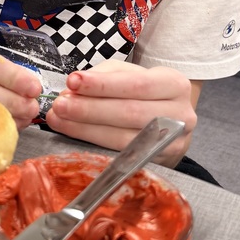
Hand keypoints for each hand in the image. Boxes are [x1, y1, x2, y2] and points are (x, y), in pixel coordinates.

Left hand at [45, 60, 197, 165]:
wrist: (170, 124)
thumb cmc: (143, 94)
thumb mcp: (129, 75)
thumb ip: (102, 77)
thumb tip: (71, 89)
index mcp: (174, 84)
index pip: (137, 84)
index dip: (102, 84)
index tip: (72, 81)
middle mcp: (180, 114)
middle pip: (130, 113)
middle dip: (90, 109)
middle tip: (60, 105)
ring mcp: (173, 143)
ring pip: (124, 138)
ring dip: (86, 129)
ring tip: (60, 119)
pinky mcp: (160, 163)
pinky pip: (122, 156)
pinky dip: (95, 144)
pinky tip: (74, 135)